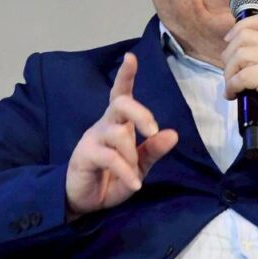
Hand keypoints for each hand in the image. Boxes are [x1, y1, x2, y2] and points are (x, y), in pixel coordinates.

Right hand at [65, 53, 177, 218]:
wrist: (84, 201)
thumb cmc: (110, 178)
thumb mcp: (138, 166)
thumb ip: (153, 150)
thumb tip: (173, 134)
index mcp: (117, 124)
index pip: (121, 94)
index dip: (126, 75)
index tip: (131, 57)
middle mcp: (104, 125)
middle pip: (120, 103)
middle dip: (141, 113)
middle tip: (151, 131)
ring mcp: (92, 139)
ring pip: (118, 133)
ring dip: (133, 155)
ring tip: (135, 175)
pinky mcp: (84, 155)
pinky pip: (111, 158)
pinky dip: (126, 172)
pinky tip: (134, 184)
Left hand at [221, 14, 257, 127]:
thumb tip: (231, 41)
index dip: (239, 27)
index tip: (229, 41)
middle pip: (243, 38)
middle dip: (228, 56)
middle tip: (229, 73)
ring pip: (239, 56)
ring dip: (229, 73)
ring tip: (231, 85)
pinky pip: (242, 77)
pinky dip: (231, 86)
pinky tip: (232, 94)